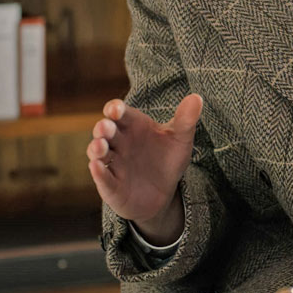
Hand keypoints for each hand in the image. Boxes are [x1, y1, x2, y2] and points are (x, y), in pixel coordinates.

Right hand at [87, 94, 202, 244]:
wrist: (163, 194)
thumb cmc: (167, 160)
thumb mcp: (180, 140)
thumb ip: (186, 120)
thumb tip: (196, 98)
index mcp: (133, 126)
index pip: (120, 113)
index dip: (115, 109)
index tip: (115, 109)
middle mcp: (119, 142)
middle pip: (105, 131)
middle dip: (103, 128)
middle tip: (106, 127)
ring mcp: (113, 163)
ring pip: (98, 152)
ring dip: (96, 148)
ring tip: (100, 146)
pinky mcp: (110, 185)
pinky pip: (102, 178)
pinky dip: (98, 173)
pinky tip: (97, 167)